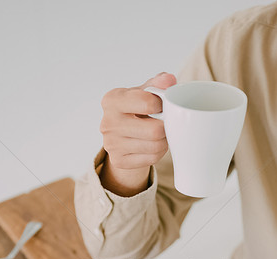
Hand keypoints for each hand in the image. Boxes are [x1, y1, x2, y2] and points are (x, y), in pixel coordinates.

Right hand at [99, 72, 176, 195]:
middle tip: (164, 123)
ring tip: (160, 134)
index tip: (161, 106)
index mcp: (112, 100)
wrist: (122, 134)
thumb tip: (169, 80)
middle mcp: (107, 122)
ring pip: (155, 146)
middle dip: (165, 127)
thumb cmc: (136, 108)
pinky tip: (153, 145)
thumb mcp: (144, 91)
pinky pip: (151, 159)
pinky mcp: (118, 161)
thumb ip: (158, 83)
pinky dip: (158, 152)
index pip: (148, 102)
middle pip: (154, 130)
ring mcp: (111, 144)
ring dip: (164, 140)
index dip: (162, 105)